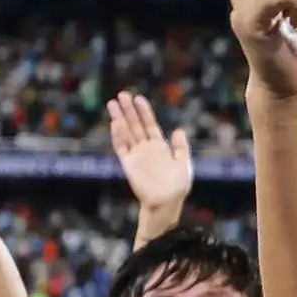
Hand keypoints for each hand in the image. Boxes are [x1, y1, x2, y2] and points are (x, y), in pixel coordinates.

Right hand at [108, 91, 192, 212]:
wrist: (166, 202)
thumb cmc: (177, 187)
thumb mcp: (184, 164)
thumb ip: (181, 147)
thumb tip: (178, 130)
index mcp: (160, 147)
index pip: (150, 125)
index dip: (144, 112)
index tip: (138, 98)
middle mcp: (146, 149)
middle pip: (135, 125)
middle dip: (129, 110)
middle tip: (122, 94)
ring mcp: (136, 155)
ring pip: (126, 133)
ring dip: (119, 118)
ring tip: (113, 103)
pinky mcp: (128, 164)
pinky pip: (121, 147)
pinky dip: (118, 135)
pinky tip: (115, 123)